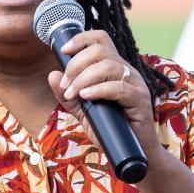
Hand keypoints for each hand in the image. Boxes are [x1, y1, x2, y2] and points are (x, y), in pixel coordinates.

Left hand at [47, 30, 161, 165]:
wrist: (132, 153)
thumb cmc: (110, 130)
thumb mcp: (83, 111)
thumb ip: (68, 95)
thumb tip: (52, 75)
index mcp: (115, 68)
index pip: (101, 39)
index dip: (81, 39)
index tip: (63, 51)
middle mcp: (127, 71)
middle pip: (100, 50)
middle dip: (76, 65)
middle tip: (66, 85)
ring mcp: (136, 84)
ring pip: (108, 66)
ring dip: (84, 78)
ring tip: (74, 93)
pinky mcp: (140, 100)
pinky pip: (119, 88)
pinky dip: (99, 90)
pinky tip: (86, 97)